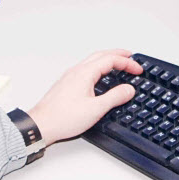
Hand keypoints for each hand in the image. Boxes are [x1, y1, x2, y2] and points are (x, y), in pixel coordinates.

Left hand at [28, 49, 142, 145]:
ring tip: (118, 64)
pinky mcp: (67, 84)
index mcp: (85, 73)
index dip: (127, 63)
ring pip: (93, 61)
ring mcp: (70, 77)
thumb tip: (129, 89)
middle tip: (131, 57)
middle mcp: (77, 71)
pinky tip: (100, 77)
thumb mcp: (96, 109)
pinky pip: (86, 68)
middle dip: (118, 55)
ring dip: (108, 59)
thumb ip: (115, 97)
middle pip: (101, 55)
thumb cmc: (63, 118)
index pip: (111, 60)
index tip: (138, 69)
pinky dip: (99, 67)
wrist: (40, 125)